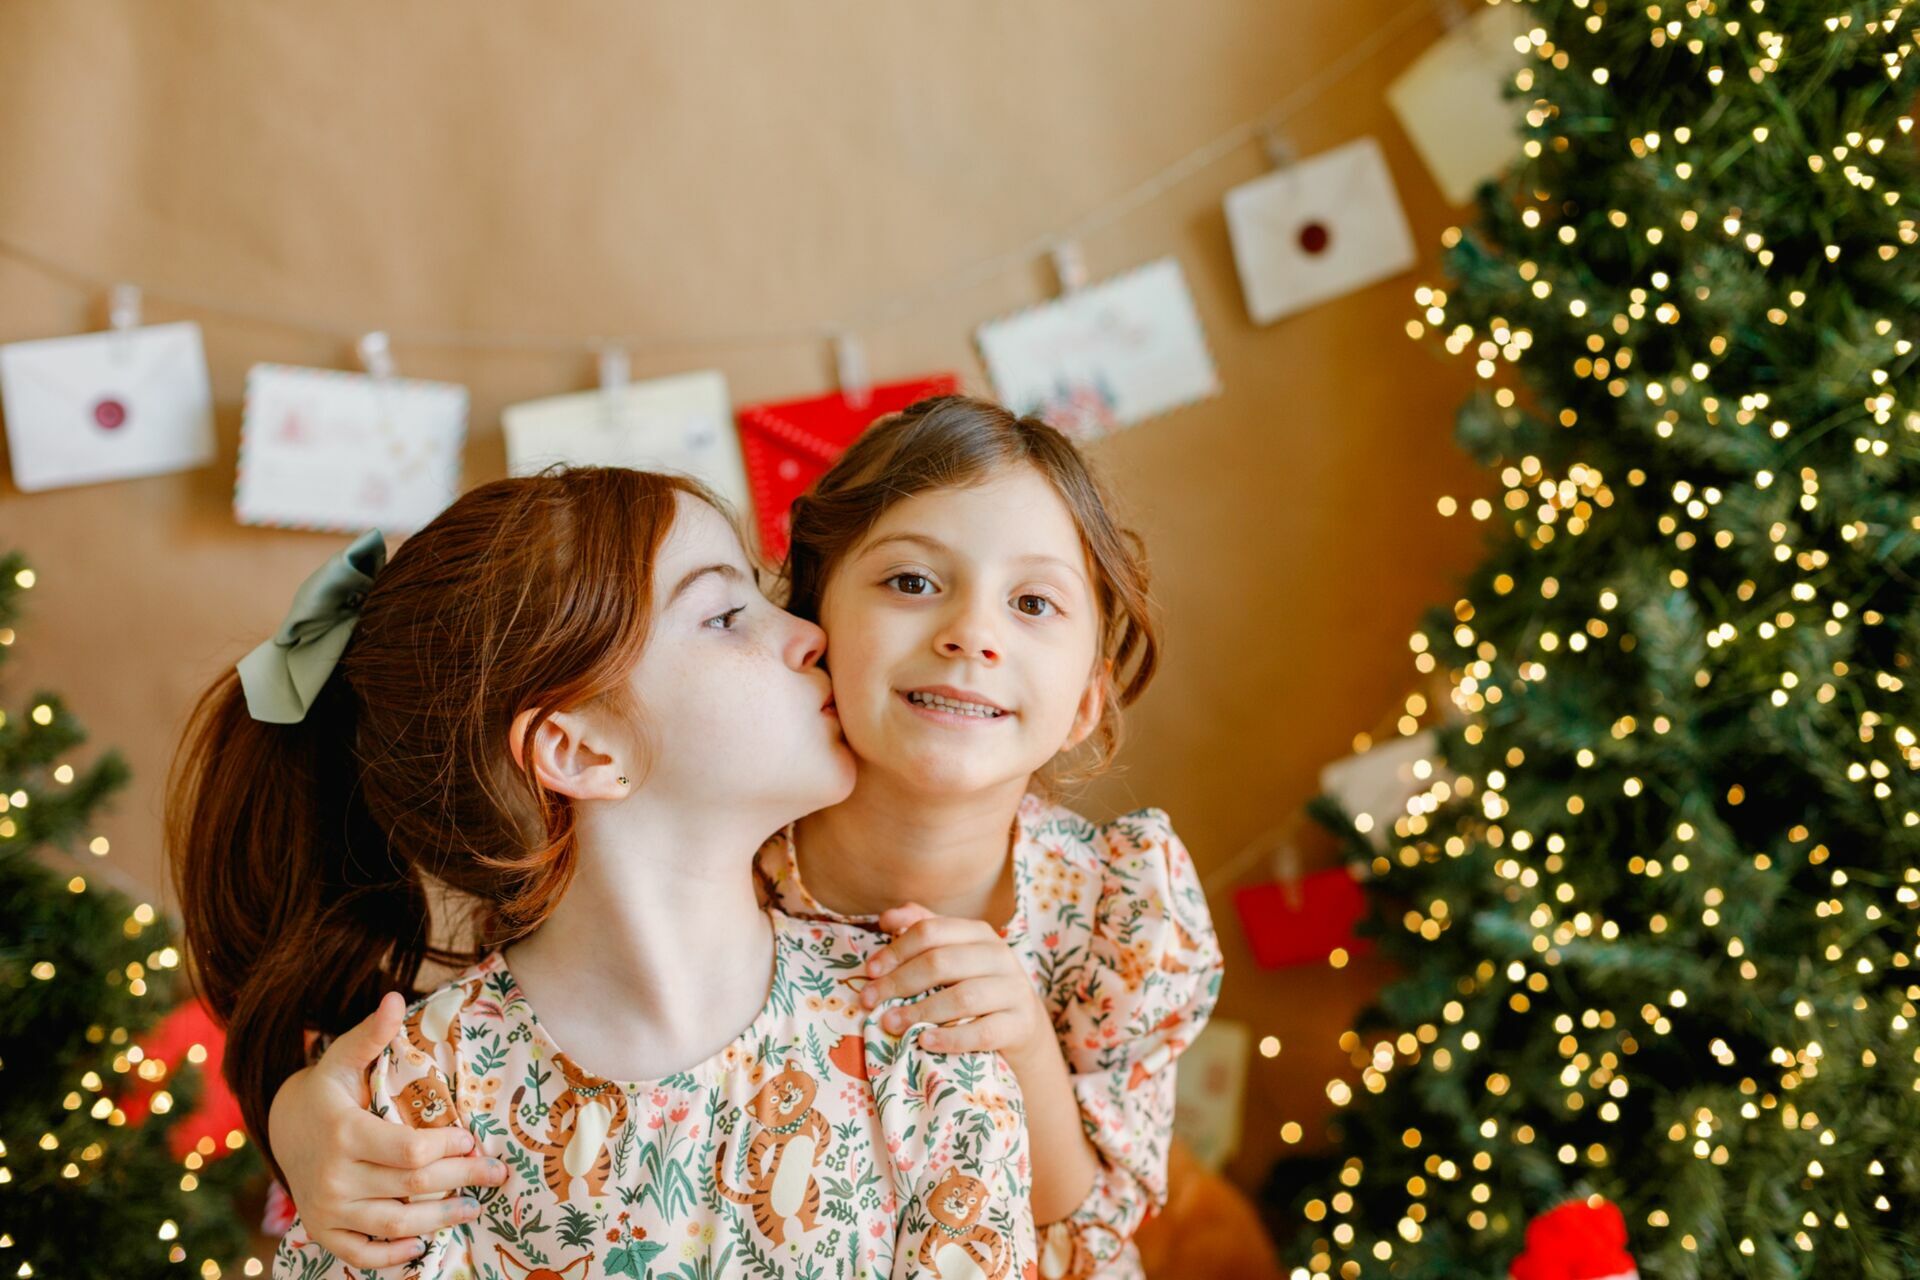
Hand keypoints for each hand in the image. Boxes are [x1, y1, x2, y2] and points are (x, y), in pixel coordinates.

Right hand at [268, 992, 506, 1266]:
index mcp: (344, 1133)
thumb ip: (371, 1034)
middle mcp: (334, 1177)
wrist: (281, 1128)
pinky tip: (422, 1246)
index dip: (449, 1147)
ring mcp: (327, 1210)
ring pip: (396, 1224)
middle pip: (412, 1187)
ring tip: (474, 1208)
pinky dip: (393, 1256)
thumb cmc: (326, 1091)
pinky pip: (362, 1254)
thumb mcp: (341, 1059)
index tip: (473, 1138)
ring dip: (441, 1220)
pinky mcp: (324, 1231)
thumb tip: (396, 997)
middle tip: (496, 1173)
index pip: (410, 1151)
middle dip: (462, 1179)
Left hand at [860, 904, 1048, 1059]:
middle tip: (869, 1001)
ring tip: (890, 1023)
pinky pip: (983, 1032)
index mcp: (979, 933)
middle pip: (942, 962)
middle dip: (899, 981)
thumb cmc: (976, 984)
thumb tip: (887, 918)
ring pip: (964, 997)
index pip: (931, 931)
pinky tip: (924, 1041)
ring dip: (920, 1011)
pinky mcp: (1020, 1025)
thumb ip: (922, 930)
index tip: (869, 972)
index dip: (896, 950)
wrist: (1023, 1024)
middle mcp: (999, 956)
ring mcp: (1013, 990)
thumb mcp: (953, 953)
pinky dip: (951, 1038)